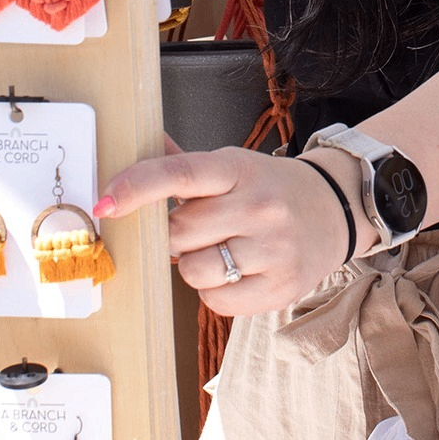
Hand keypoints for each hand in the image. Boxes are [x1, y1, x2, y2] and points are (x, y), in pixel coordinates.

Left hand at [95, 141, 351, 315]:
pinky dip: (213, 290)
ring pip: (193, 270)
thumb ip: (183, 163)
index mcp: (239, 168)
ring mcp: (273, 248)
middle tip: (196, 228)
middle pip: (180, 231)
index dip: (138, 186)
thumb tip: (136, 138)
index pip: (180, 173)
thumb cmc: (269, 188)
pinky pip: (215, 300)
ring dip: (192, 264)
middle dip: (175, 235)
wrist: (333, 209)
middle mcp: (259, 205)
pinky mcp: (280, 288)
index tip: (105, 201)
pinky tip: (235, 270)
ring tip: (219, 249)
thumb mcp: (233, 164)